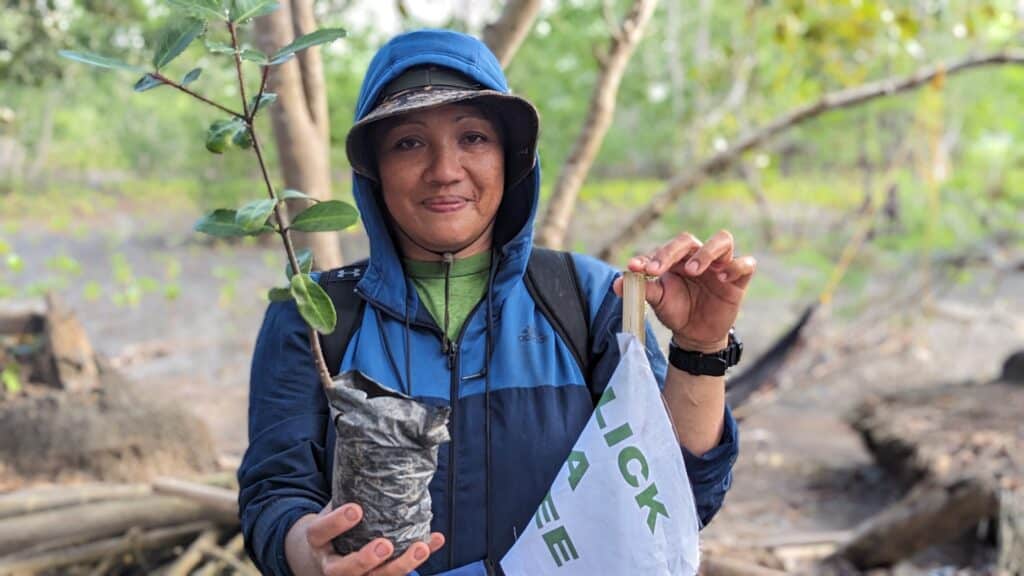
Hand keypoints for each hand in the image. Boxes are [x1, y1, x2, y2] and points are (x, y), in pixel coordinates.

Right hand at [286, 502, 444, 575]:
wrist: (322, 555)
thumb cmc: (331, 526)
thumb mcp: (329, 509)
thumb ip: (344, 494)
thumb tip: (369, 457)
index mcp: (318, 541)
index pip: (321, 533)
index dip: (337, 523)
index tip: (356, 509)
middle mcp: (332, 565)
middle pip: (345, 570)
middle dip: (366, 559)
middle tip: (385, 544)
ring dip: (401, 566)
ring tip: (420, 548)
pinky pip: (397, 573)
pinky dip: (417, 559)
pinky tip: (434, 540)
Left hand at [613, 230, 755, 350]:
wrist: (696, 335)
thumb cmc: (676, 311)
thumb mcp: (658, 301)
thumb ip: (641, 289)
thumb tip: (617, 283)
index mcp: (676, 259)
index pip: (665, 248)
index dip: (651, 256)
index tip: (635, 268)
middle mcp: (698, 256)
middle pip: (688, 240)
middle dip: (671, 251)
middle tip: (657, 269)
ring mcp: (721, 265)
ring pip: (723, 240)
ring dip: (707, 252)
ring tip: (695, 270)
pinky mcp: (738, 279)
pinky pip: (746, 264)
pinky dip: (736, 266)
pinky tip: (722, 277)